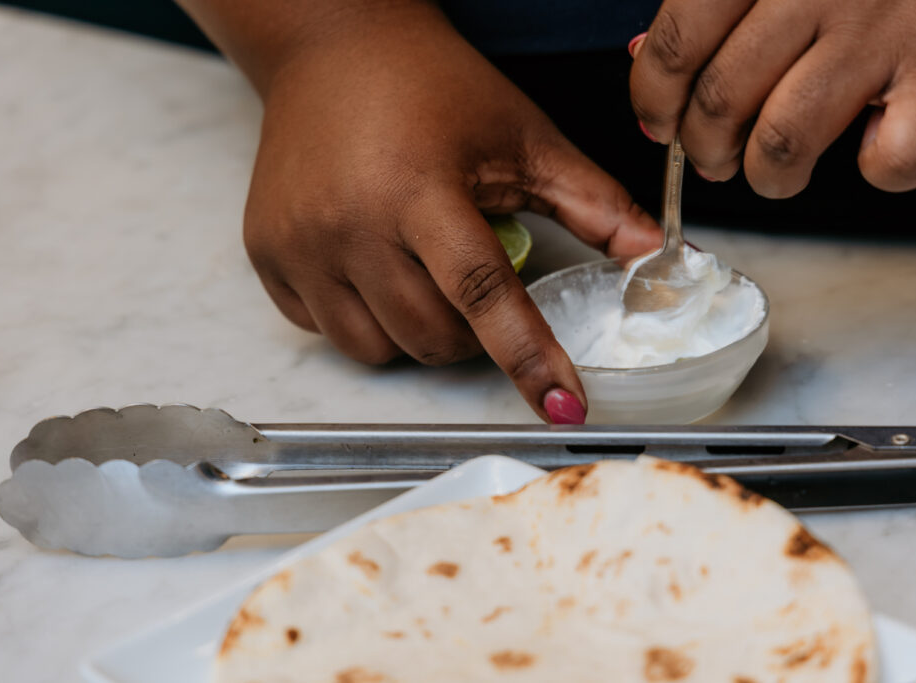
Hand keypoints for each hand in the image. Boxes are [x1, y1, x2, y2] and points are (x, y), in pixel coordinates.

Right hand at [242, 4, 661, 421]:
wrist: (333, 47)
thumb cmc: (431, 86)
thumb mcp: (521, 137)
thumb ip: (592, 200)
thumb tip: (650, 254)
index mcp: (418, 189)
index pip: (482, 293)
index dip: (528, 356)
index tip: (562, 406)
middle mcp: (348, 223)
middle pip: (432, 337)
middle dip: (471, 334)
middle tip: (473, 279)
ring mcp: (298, 244)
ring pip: (377, 349)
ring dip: (417, 332)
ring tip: (420, 271)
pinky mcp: (266, 254)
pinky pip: (325, 330)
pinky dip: (363, 319)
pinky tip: (371, 266)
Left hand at [630, 0, 915, 196]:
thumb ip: (716, 8)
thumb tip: (645, 58)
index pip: (677, 42)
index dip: (654, 100)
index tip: (660, 122)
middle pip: (721, 100)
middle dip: (704, 150)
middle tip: (716, 155)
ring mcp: (887, 29)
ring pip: (782, 141)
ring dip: (767, 177)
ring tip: (775, 168)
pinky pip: (890, 162)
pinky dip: (877, 172)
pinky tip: (874, 145)